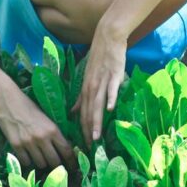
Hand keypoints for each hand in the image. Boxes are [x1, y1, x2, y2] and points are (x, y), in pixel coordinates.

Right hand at [0, 86, 75, 170]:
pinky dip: (29, 161)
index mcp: (52, 129)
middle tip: (57, 165)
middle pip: (54, 161)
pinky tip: (29, 156)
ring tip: (41, 158)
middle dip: (57, 165)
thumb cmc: (29, 106)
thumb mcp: (46, 117)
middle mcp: (42, 138)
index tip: (72, 166)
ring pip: (41, 164)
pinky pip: (26, 162)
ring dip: (43, 163)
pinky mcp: (16, 146)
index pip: (66, 150)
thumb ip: (54, 132)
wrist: (7, 101)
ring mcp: (28, 143)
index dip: (71, 161)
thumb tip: (64, 146)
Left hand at [72, 29, 126, 145]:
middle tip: (89, 149)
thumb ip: (82, 96)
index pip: (83, 114)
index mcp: (86, 90)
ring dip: (96, 121)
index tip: (84, 146)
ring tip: (96, 137)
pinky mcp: (113, 75)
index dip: (83, 131)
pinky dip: (110, 99)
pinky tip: (110, 110)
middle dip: (88, 131)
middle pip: (88, 113)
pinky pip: (111, 89)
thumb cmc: (99, 59)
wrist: (107, 38)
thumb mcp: (88, 78)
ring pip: (97, 104)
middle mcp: (91, 87)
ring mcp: (102, 81)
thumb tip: (73, 112)